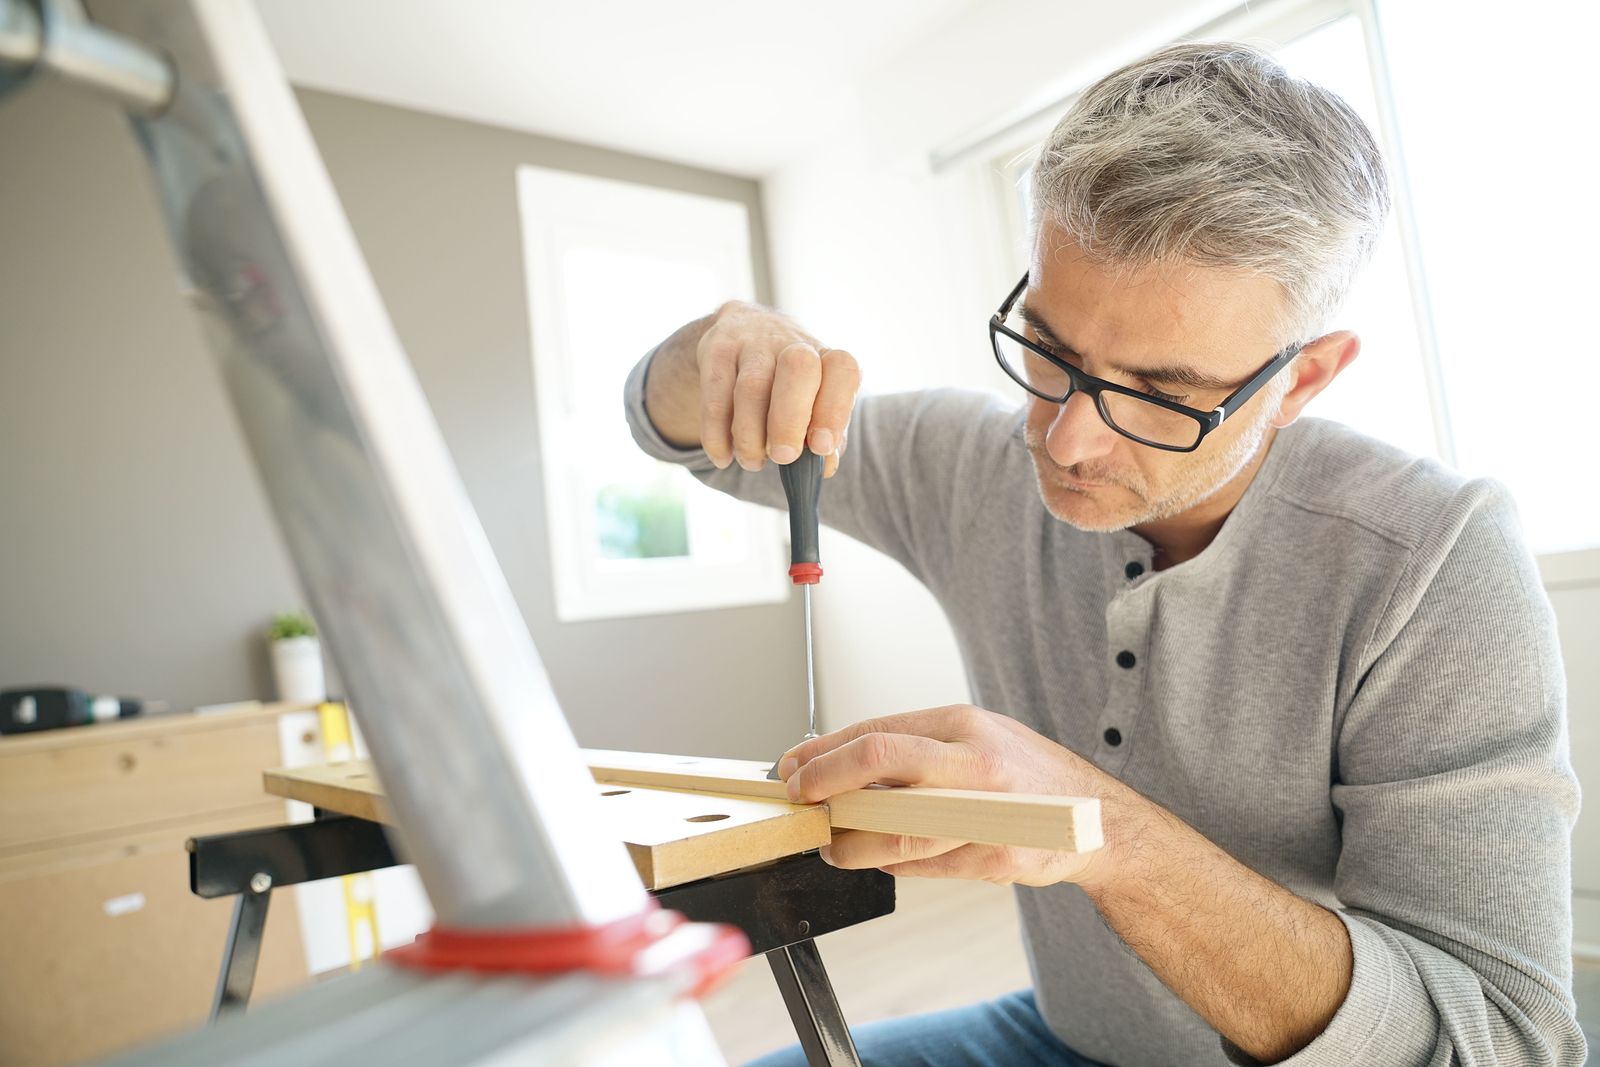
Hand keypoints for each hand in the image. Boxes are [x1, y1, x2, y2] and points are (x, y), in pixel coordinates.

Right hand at [696, 301, 860, 476]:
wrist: (744, 332)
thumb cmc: (789, 383)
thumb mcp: (815, 402)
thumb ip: (826, 435)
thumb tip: (826, 467)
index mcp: (827, 358)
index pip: (842, 369)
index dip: (834, 409)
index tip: (821, 447)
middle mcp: (794, 343)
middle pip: (798, 370)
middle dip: (789, 421)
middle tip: (783, 457)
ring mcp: (754, 343)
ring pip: (751, 388)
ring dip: (750, 436)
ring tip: (752, 462)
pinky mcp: (717, 349)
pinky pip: (715, 396)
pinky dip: (716, 434)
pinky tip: (723, 457)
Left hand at [776, 705, 1122, 887]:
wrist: (1096, 818)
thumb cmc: (1025, 773)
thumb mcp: (974, 737)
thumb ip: (914, 747)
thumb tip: (837, 761)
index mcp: (963, 724)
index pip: (876, 731)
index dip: (824, 752)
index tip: (792, 767)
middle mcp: (974, 762)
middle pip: (880, 762)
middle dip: (825, 782)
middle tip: (800, 799)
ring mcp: (986, 812)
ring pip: (895, 829)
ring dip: (848, 841)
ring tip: (829, 844)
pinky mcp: (994, 858)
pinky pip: (922, 866)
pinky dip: (889, 864)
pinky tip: (874, 858)